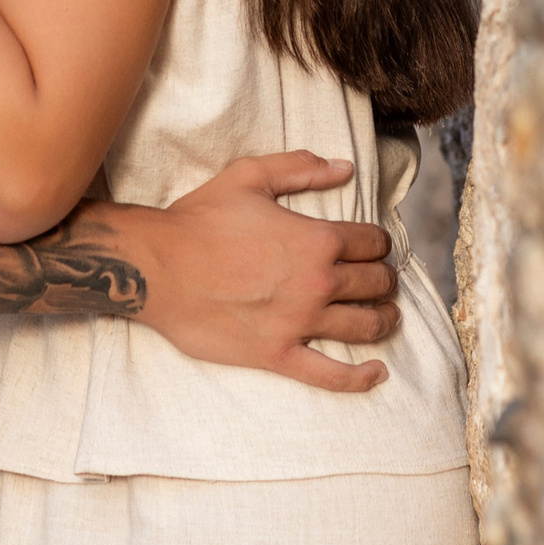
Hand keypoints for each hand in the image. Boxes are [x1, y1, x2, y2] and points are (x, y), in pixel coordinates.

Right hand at [117, 150, 401, 392]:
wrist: (157, 268)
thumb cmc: (200, 219)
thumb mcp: (249, 176)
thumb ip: (301, 167)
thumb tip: (344, 166)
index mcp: (316, 239)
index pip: (372, 242)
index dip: (378, 242)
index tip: (373, 246)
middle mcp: (316, 283)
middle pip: (375, 284)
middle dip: (384, 279)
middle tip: (379, 280)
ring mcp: (299, 323)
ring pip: (364, 326)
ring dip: (384, 320)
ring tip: (387, 316)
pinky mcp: (278, 355)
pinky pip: (331, 375)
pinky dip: (360, 378)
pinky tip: (378, 372)